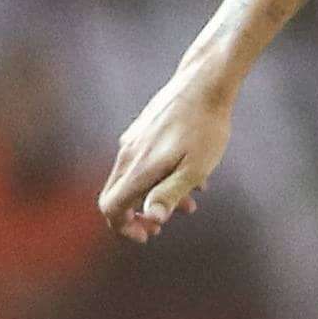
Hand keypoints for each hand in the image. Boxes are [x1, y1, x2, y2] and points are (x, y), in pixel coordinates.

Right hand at [99, 69, 237, 240]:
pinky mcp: (143, 130)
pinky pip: (143, 161)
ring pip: (134, 178)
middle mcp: (128, 153)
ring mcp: (133, 139)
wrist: (205, 83)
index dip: (124, 228)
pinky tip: (193, 174)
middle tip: (165, 223)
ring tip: (191, 202)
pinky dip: (160, 176)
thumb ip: (170, 193)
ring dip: (156, 195)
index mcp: (138, 167)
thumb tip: (151, 218)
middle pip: (117, 195)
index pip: (111, 207)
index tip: (148, 235)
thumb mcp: (195, 168)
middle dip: (138, 215)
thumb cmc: (206, 128)